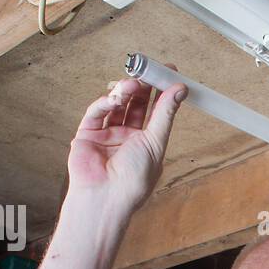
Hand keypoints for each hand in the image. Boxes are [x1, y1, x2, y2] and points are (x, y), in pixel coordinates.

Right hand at [66, 73, 187, 214]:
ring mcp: (107, 134)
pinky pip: (96, 112)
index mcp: (146, 141)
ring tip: (131, 83)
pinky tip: (114, 100)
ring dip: (124, 92)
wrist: (105, 197)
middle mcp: (127, 136)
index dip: (160, 91)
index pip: (155, 110)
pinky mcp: (88, 134)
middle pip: (135, 104)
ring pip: (116, 105)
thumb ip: (165, 115)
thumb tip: (180, 90)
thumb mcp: (155, 143)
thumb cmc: (133, 179)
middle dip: (141, 86)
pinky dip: (105, 103)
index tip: (168, 70)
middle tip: (147, 70)